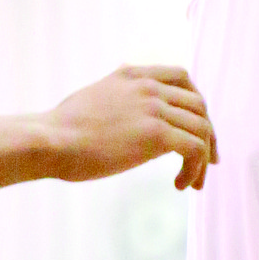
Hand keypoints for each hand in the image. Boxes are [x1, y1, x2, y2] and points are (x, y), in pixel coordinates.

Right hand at [45, 65, 216, 190]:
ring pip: (202, 129)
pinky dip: (194, 170)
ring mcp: (154, 108)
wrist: (51, 141)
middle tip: (206, 161)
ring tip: (193, 183)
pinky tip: (179, 185)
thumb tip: (120, 94)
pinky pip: (194, 150)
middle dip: (208, 133)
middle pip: (198, 105)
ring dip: (203, 158)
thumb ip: (115, 93)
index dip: (195, 104)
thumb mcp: (93, 96)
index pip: (182, 77)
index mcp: (133, 75)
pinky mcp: (156, 135)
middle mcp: (148, 86)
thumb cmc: (61, 128)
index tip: (195, 128)